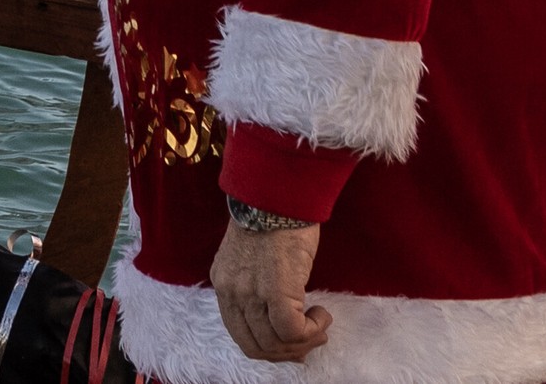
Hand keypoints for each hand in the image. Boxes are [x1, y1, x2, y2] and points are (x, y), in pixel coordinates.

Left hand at [210, 219, 329, 362]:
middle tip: (312, 338)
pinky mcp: (275, 290)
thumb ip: (257, 286)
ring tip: (319, 325)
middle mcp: (231, 291)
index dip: (269, 346)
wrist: (279, 194)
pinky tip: (322, 314)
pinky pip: (292, 331)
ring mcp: (250, 293)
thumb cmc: (273, 218)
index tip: (293, 342)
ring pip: (274, 343)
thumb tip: (282, 320)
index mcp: (223, 283)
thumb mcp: (253, 257)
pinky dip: (311, 331)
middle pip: (255, 346)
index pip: (239, 334)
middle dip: (287, 351)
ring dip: (304, 341)